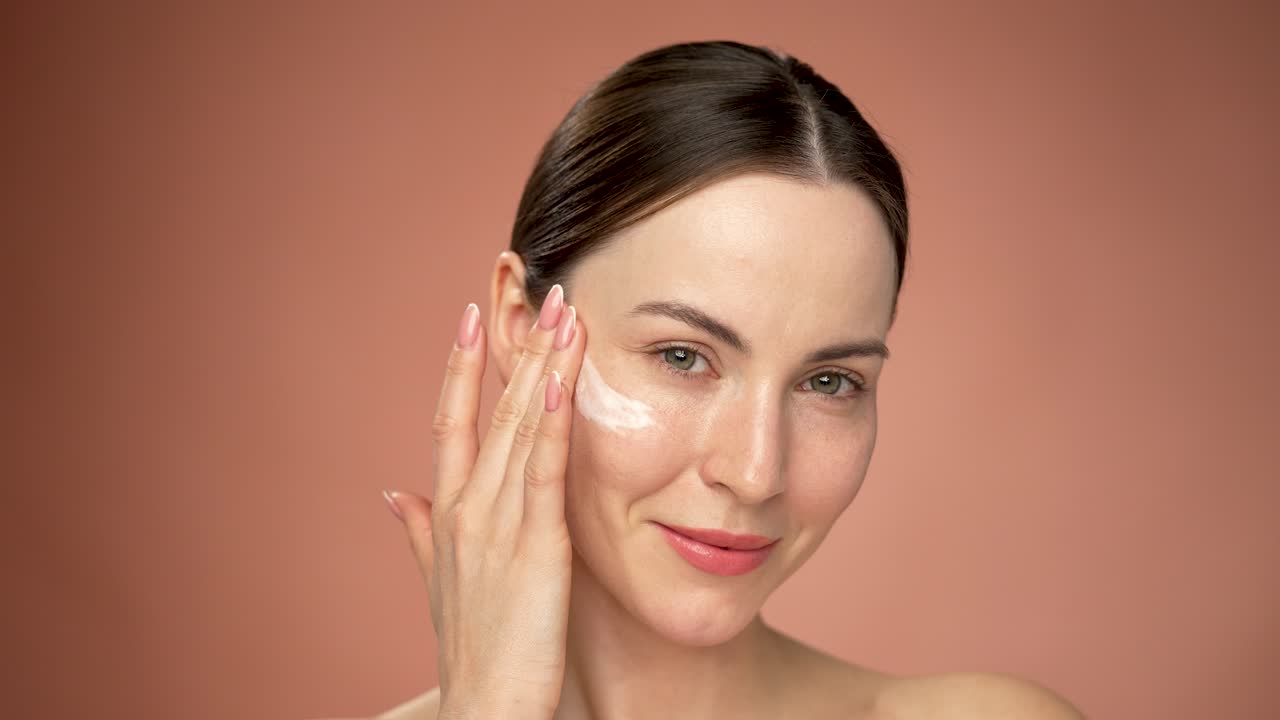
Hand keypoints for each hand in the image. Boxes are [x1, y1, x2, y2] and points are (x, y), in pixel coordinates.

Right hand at [383, 284, 585, 719]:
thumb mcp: (438, 581)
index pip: (451, 421)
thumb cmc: (473, 649)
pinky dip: (549, 424)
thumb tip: (390, 492)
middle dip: (515, 346)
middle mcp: (466, 507)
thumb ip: (416, 533)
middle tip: (540, 288)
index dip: (462, 366)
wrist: (483, 709)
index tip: (473, 314)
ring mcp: (496, 524)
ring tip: (562, 311)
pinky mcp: (535, 545)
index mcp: (448, 512)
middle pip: (490, 410)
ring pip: (517, 428)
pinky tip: (558, 381)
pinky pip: (541, 471)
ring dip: (541, 366)